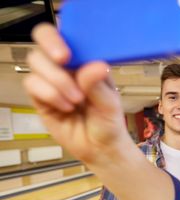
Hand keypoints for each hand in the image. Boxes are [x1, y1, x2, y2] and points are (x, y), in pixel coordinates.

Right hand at [23, 23, 124, 163]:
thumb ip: (99, 86)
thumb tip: (96, 66)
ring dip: (56, 80)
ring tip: (76, 100)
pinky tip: (65, 107)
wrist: (100, 149)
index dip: (63, 34)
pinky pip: (32, 85)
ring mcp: (52, 79)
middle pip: (43, 39)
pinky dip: (49, 94)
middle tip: (63, 60)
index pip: (69, 34)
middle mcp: (67, 66)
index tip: (68, 50)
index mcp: (87, 60)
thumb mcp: (110, 105)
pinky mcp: (40, 97)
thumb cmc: (109, 122)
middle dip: (51, 46)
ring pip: (37, 62)